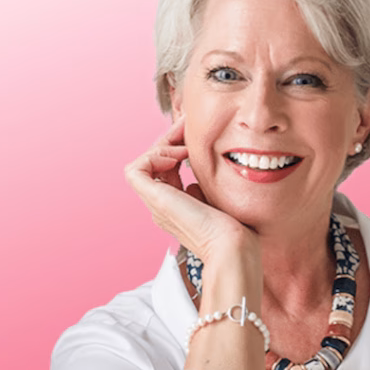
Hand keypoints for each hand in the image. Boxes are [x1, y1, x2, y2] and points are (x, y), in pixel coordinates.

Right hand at [124, 115, 254, 266]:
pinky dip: (154, 157)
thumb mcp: (217, 199)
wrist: (231, 246)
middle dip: (169, 140)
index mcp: (176, 207)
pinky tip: (178, 156)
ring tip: (186, 144)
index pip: (166, 170)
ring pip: (142, 165)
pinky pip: (136, 169)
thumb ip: (203, 187)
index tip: (193, 134)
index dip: (176, 148)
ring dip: (163, 147)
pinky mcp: (154, 200)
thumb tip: (194, 179)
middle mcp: (162, 206)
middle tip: (187, 123)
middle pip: (154, 164)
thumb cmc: (233, 228)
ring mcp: (156, 204)